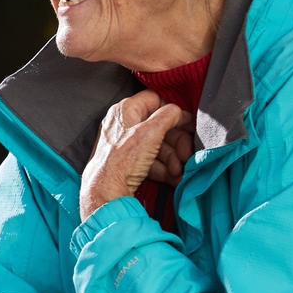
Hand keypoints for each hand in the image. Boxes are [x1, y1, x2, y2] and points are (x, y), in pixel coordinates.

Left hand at [80, 90, 185, 218]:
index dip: (173, 111)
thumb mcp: (150, 132)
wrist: (105, 192)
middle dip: (176, 142)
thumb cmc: (122, 160)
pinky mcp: (128, 160)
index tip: (187, 123)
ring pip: (157, 145)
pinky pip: (150, 159)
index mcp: (126, 110)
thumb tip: (178, 111)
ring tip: (178, 171)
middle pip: (160, 126)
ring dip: (172, 158)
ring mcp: (126, 143)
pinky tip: (172, 177)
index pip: (155, 100)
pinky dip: (162, 167)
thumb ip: (168, 115)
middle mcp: (124, 124)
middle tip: (186, 154)